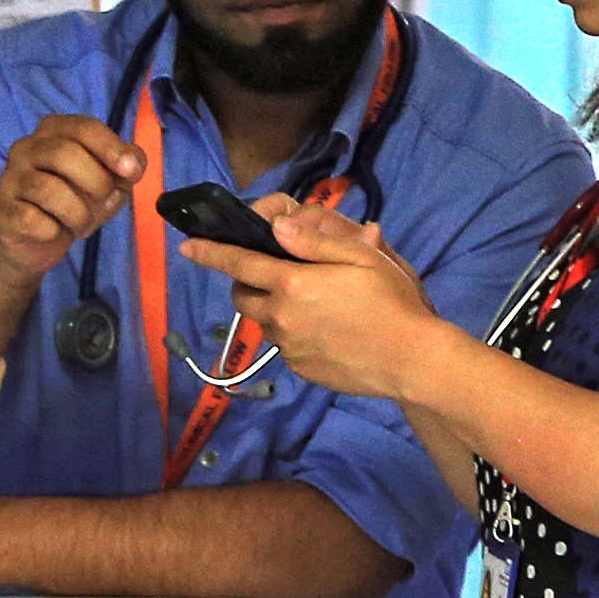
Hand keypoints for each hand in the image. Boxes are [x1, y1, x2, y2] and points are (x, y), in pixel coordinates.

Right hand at [0, 113, 141, 278]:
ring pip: (48, 189)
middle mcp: (27, 147)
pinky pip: (31, 219)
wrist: (35, 240)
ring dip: (78, 213)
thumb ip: (125, 169)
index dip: (111, 148)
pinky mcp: (3, 209)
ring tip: (80, 223)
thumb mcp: (109, 183)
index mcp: (55, 131)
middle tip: (103, 200)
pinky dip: (52, 230)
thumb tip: (134, 163)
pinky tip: (53, 231)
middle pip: (65, 153)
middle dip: (96, 182)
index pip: (84, 127)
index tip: (132, 171)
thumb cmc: (75, 202)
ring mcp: (10, 177)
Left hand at [190, 198, 444, 400]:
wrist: (411, 360)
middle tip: (267, 272)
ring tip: (306, 302)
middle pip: (241, 297)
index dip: (209, 252)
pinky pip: (284, 346)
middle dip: (243, 281)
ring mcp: (289, 348)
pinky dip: (291, 332)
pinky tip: (324, 330)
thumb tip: (278, 227)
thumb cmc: (392, 302)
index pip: (238, 263)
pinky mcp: (300, 370)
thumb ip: (314, 242)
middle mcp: (281, 317)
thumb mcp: (361, 259)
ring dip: (271, 308)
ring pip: (263, 322)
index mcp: (292, 284)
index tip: (187, 245)